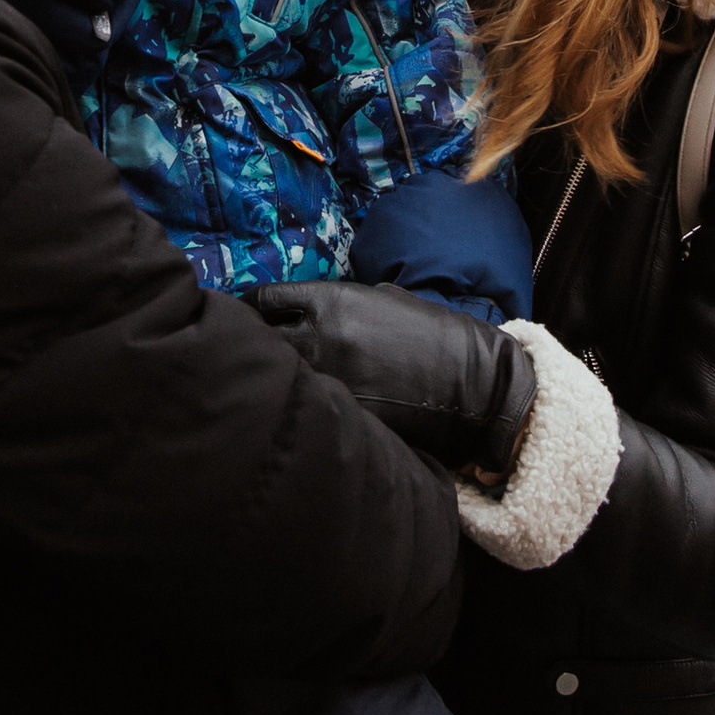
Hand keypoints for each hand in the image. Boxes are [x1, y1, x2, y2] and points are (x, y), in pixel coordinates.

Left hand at [247, 280, 537, 479]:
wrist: (471, 380)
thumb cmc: (429, 334)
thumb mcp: (382, 298)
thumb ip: (337, 302)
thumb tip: (300, 312)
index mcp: (331, 300)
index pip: (262, 301)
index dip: (248, 311)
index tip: (243, 320)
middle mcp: (322, 335)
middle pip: (257, 340)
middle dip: (249, 347)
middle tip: (244, 357)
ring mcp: (330, 376)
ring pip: (274, 378)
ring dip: (268, 382)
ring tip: (263, 389)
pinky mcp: (342, 413)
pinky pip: (303, 409)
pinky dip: (296, 412)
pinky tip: (295, 417)